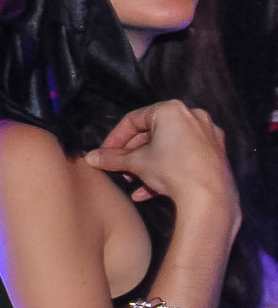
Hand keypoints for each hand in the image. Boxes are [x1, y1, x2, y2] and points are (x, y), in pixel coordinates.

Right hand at [86, 102, 239, 230]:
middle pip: (152, 133)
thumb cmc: (173, 171)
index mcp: (171, 111)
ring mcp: (207, 135)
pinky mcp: (215, 154)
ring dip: (147, 163)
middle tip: (119, 168)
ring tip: (133, 180)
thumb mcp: (136, 163)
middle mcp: (192, 117)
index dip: (115, 138)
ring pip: (168, 146)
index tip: (105, 153)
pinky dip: (166, 169)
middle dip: (132, 153)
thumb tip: (92, 158)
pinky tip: (151, 190)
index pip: (133, 119)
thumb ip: (112, 158)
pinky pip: (184, 157)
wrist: (209, 197)